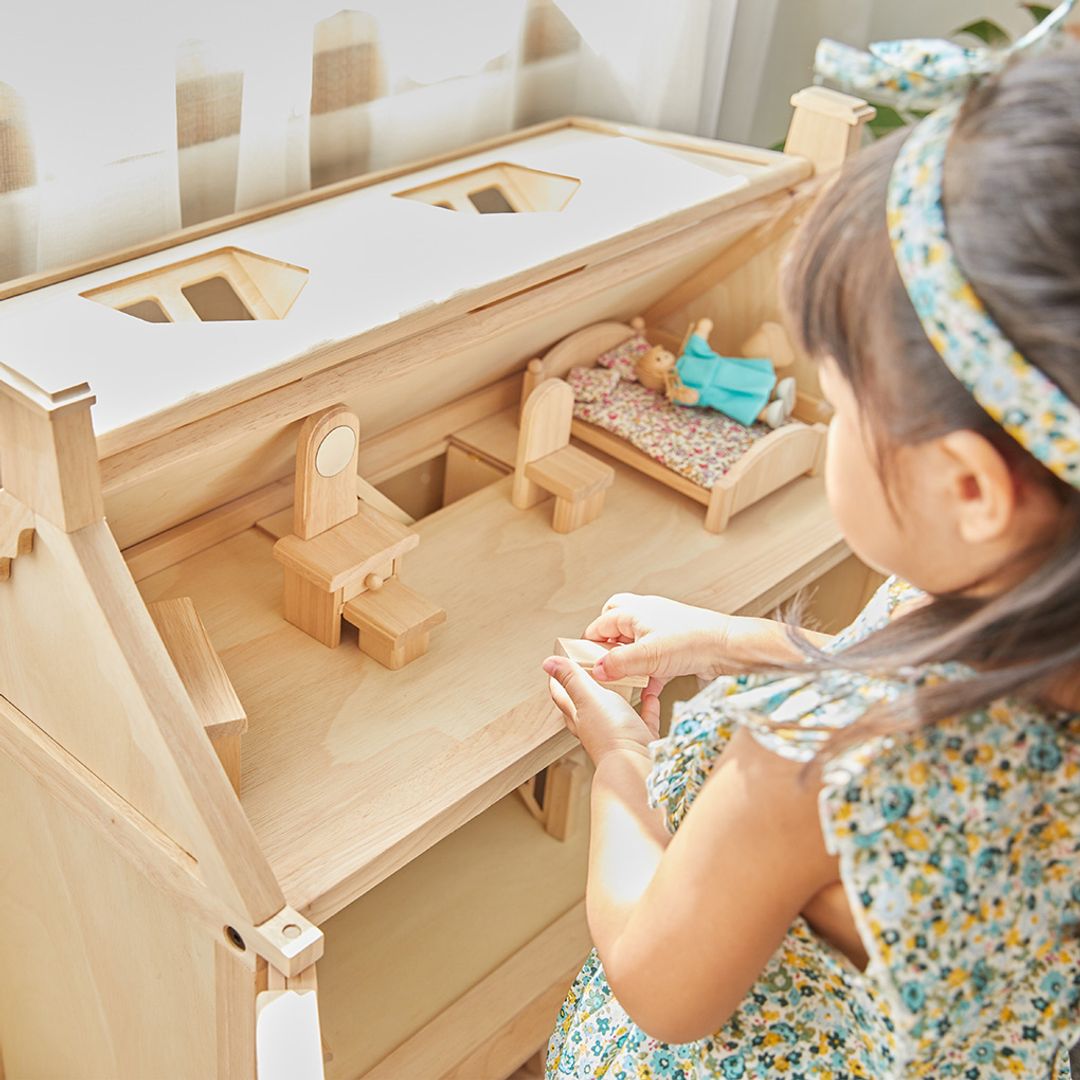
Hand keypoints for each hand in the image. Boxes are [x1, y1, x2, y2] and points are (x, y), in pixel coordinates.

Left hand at [543, 656, 659, 766]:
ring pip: (615, 713)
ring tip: (622, 680)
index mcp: (579, 716)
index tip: (556, 666)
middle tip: (587, 670)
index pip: (562, 696)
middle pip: (585, 706)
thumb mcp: (588, 698)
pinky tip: (652, 696)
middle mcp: (595, 727)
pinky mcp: (640, 740)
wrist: (637, 767)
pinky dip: (647, 707)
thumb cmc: (610, 734)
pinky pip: (644, 720)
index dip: (557, 681)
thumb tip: (548, 664)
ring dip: (617, 697)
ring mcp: (618, 734)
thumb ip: (572, 679)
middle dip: (584, 689)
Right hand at [585, 594, 734, 701]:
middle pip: (614, 624)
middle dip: (606, 644)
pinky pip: (652, 656)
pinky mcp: (674, 644)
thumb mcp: (646, 656)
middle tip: (602, 663)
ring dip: (628, 659)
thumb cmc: (691, 641)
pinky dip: (647, 670)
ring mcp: (661, 628)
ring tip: (625, 676)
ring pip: (634, 641)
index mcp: (633, 611)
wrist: (726, 647)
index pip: (599, 625)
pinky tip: (648, 686)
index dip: (589, 644)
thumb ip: (617, 663)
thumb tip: (595, 670)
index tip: (584, 663)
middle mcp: (645, 615)